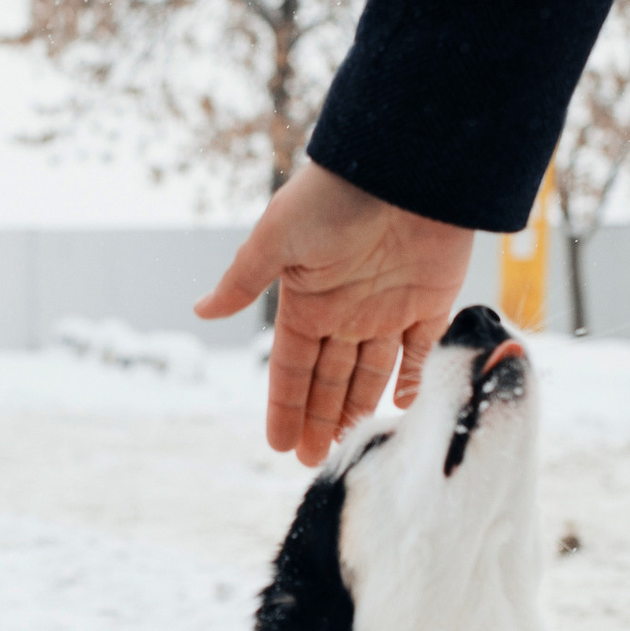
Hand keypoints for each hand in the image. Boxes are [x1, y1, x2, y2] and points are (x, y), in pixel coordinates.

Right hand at [195, 160, 475, 463]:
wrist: (406, 168)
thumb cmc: (335, 196)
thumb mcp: (278, 238)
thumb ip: (244, 279)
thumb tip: (200, 311)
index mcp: (306, 299)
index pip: (291, 366)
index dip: (284, 405)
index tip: (278, 444)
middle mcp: (345, 310)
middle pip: (328, 378)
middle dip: (318, 419)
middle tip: (310, 462)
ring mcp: (388, 307)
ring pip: (370, 374)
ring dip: (357, 410)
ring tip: (347, 448)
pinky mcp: (430, 301)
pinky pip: (420, 352)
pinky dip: (412, 381)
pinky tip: (401, 410)